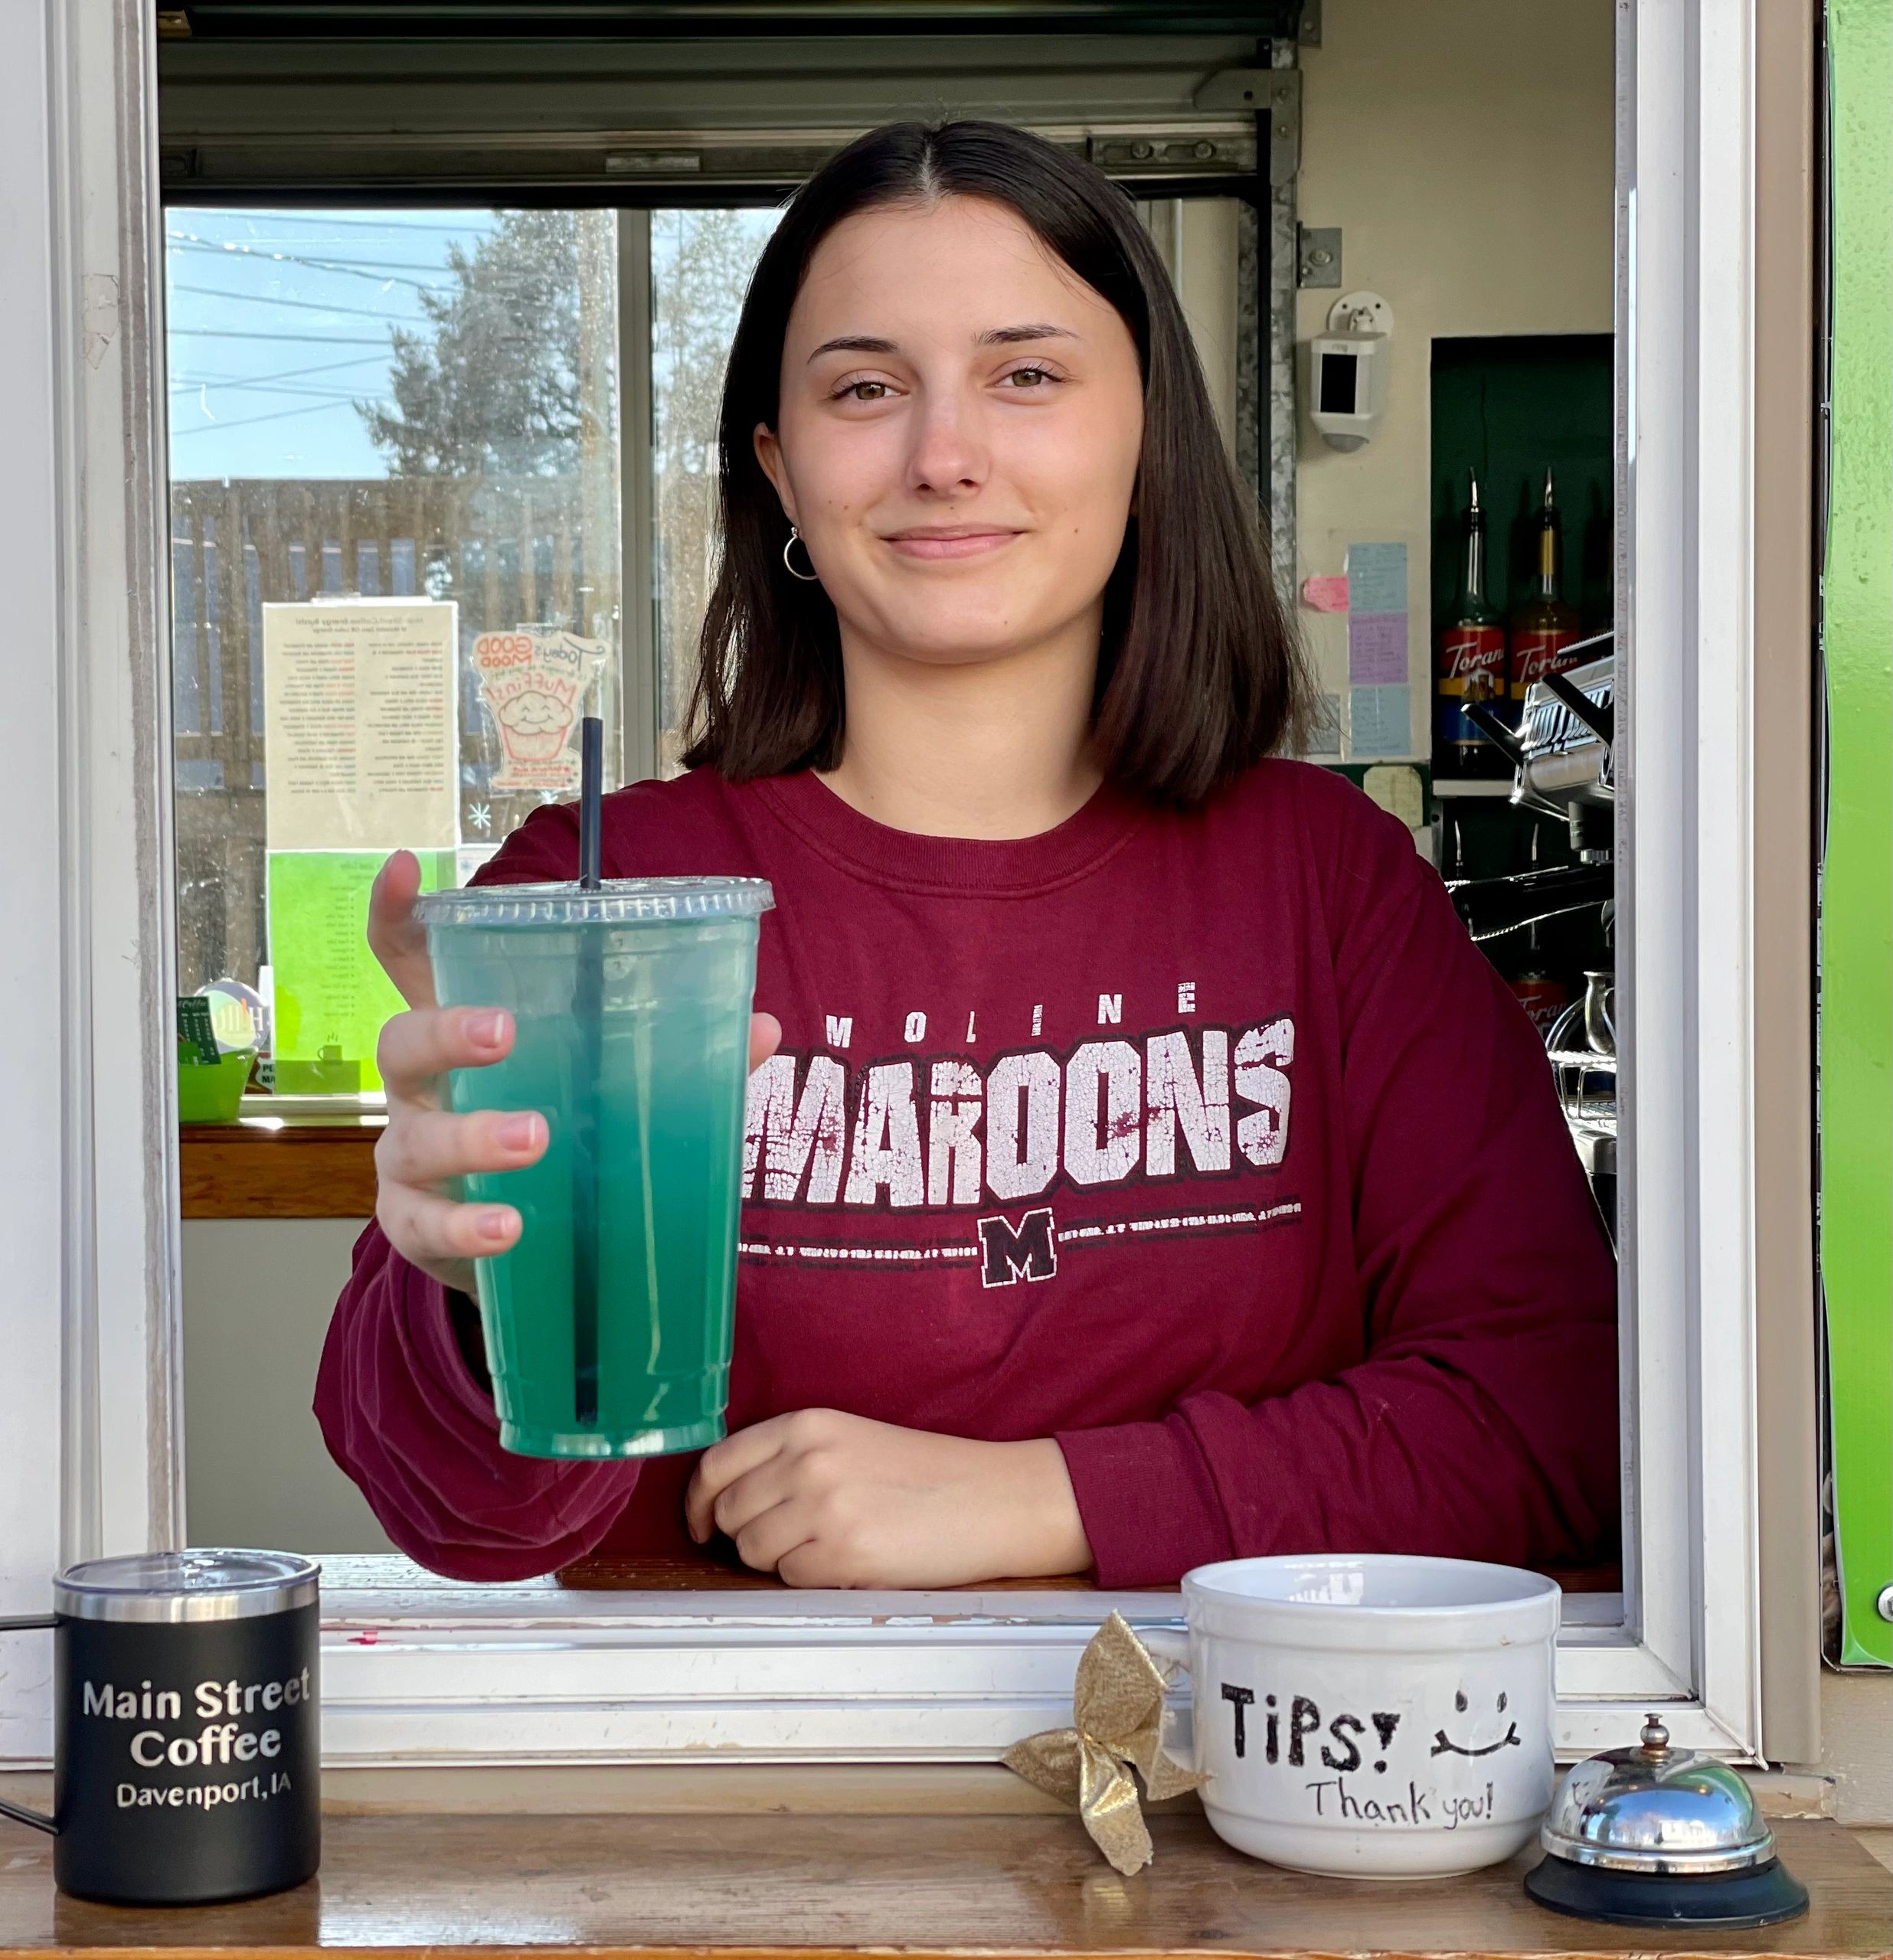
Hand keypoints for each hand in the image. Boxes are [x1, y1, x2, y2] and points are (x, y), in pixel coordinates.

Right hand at [366, 849, 781, 1294]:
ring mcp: (410, 1157)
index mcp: (462, 1034)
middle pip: (401, 1042)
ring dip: (473, 1135)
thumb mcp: (609, 1088)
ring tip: (535, 1137)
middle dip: (447, 1031)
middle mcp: (422, 1089)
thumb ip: (677, 1055)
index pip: (412, 963)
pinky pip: (426, 1223)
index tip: (402, 867)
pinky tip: (510, 1226)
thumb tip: (762, 1027)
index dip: (396, 914)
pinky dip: (468, 1225)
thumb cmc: (564, 1139)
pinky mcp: (415, 1225)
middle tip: (504, 1031)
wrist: (527, 1248)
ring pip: (416, 1138)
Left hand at [683, 1408, 1092, 1587]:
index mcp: (807, 1424)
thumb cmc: (925, 1473)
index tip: (700, 1524)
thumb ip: (790, 1457)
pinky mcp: (844, 1553)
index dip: (698, 1502)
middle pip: (728, 1513)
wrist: (992, 1498)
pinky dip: (811, 1580)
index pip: (716, 1464)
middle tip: (789, 1539)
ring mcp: (824, 1506)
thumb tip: (725, 1500)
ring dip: (780, 1559)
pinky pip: (790, 1580)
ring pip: (752, 1551)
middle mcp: (808, 1459)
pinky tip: (850, 1561)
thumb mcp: (851, 1439)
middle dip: (745, 1535)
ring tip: (830, 1545)